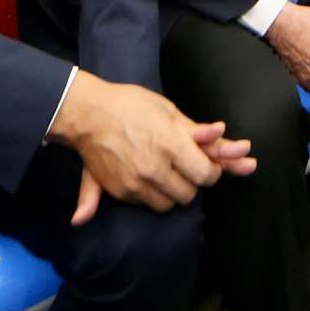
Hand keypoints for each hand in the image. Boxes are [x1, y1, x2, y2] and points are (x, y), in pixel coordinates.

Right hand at [48, 71, 256, 223]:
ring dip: (172, 192)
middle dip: (192, 182)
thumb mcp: (170, 111)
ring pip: (168, 204)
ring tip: (167, 172)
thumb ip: (197, 130)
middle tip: (186, 167)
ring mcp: (135, 184)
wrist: (89, 115)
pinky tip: (148, 177)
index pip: (205, 174)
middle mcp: (153, 168)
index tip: (208, 165)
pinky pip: (146, 204)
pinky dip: (151, 194)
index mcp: (170, 144)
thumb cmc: (132, 106)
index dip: (212, 171)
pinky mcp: (120, 193)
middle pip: (189, 194)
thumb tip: (220, 132)